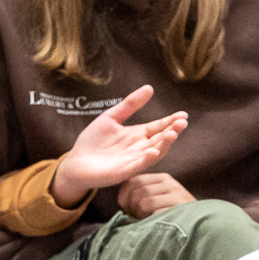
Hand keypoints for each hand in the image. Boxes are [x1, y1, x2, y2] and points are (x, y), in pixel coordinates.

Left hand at [48, 85, 186, 207]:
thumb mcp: (111, 118)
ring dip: (164, 144)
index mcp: (137, 135)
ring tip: (172, 134)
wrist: (75, 163)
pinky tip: (152, 151)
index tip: (183, 114)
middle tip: (182, 123)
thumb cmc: (93, 141)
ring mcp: (133, 161)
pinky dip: (146, 159)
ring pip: (154, 153)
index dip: (170, 121)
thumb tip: (150, 87)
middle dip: (172, 131)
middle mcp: (139, 148)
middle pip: (160, 139)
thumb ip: (130, 104)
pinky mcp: (123, 172)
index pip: (158, 127)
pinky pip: (138, 166)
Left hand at [117, 172, 194, 218]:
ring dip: (140, 215)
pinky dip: (150, 220)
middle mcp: (171, 183)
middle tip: (135, 217)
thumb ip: (141, 194)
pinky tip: (154, 223)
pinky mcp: (181, 208)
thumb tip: (120, 198)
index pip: (133, 181)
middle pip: (138, 192)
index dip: (124, 195)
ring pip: (144, 202)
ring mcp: (178, 195)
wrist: (199, 225)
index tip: (125, 207)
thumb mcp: (156, 199)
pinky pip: (155, 213)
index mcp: (162, 178)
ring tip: (146, 220)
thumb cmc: (170, 215)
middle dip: (131, 207)